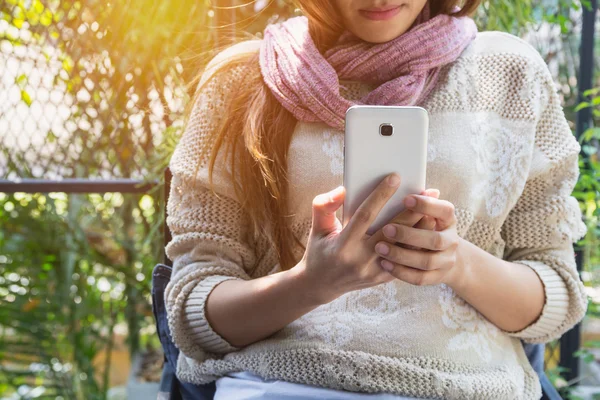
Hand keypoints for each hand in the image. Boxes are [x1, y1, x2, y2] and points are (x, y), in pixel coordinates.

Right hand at [295, 174, 437, 304]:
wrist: (321, 285)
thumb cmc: (320, 250)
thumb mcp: (317, 228)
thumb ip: (323, 206)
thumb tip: (342, 190)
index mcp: (343, 245)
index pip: (365, 215)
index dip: (381, 195)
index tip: (395, 177)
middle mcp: (360, 259)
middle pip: (393, 231)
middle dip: (412, 210)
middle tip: (428, 192)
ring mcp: (373, 271)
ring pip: (404, 247)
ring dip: (420, 228)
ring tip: (433, 210)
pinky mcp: (382, 278)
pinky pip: (404, 259)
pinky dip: (416, 244)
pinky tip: (426, 230)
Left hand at [374, 193, 463, 286]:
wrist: (444, 257)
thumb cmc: (425, 226)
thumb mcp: (426, 212)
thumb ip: (418, 202)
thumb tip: (407, 183)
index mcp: (448, 219)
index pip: (444, 210)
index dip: (426, 205)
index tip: (405, 199)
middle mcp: (452, 240)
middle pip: (434, 240)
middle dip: (409, 234)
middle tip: (386, 229)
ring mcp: (446, 261)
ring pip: (426, 261)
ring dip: (401, 255)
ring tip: (379, 247)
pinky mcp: (437, 278)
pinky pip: (420, 278)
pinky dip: (402, 272)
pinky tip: (384, 263)